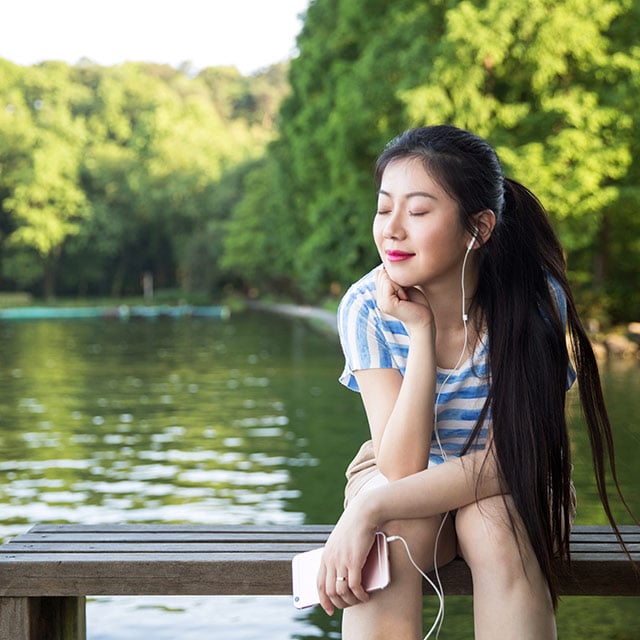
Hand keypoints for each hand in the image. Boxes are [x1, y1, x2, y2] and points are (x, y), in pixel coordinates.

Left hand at [317, 497, 377, 614]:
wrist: (364, 512)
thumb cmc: (355, 526)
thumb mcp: (342, 543)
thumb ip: (340, 557)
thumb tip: (345, 577)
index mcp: (325, 555)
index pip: (319, 584)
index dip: (323, 600)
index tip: (329, 609)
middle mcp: (330, 559)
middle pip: (329, 591)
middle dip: (339, 604)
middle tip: (349, 605)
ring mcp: (341, 561)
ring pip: (341, 592)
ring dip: (351, 601)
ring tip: (360, 600)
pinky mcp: (354, 561)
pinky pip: (355, 586)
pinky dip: (360, 595)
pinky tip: (366, 596)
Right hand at [375, 267, 433, 329]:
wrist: (424, 321)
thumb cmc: (418, 304)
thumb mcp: (404, 287)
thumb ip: (393, 279)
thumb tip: (384, 267)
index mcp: (382, 297)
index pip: (380, 274)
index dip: (395, 277)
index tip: (404, 291)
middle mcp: (379, 300)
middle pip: (382, 274)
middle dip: (397, 280)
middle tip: (406, 295)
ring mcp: (381, 303)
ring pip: (385, 277)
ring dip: (400, 284)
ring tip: (405, 298)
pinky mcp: (386, 303)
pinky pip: (389, 283)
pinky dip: (400, 288)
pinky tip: (405, 299)